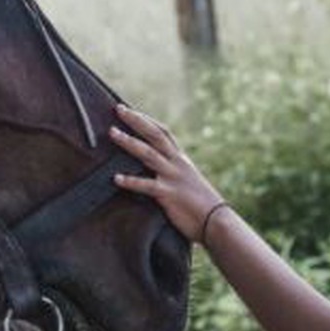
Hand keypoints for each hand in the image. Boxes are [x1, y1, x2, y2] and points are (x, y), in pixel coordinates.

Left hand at [109, 104, 225, 243]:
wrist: (217, 221)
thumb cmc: (201, 205)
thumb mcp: (187, 182)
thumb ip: (173, 173)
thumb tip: (157, 171)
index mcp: (181, 159)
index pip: (163, 132)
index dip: (146, 120)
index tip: (130, 110)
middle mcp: (177, 163)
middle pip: (154, 135)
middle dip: (136, 120)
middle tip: (118, 109)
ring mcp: (172, 177)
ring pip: (148, 154)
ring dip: (129, 142)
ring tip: (112, 133)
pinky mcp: (169, 194)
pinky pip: (147, 185)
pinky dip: (131, 181)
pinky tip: (116, 178)